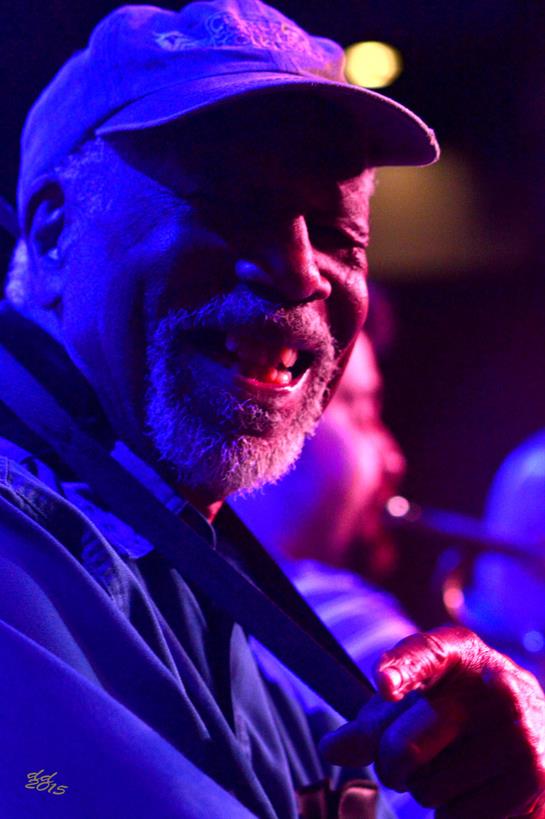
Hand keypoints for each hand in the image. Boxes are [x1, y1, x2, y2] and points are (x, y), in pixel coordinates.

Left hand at [320, 626, 544, 817]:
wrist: (536, 723)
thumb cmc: (459, 707)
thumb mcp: (419, 696)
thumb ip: (373, 721)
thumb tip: (330, 749)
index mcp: (458, 651)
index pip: (425, 654)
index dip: (401, 669)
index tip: (384, 683)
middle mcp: (492, 685)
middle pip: (406, 747)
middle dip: (390, 765)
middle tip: (402, 761)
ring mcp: (517, 733)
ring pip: (428, 789)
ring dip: (425, 790)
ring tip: (450, 767)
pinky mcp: (532, 779)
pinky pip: (458, 816)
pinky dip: (453, 812)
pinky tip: (473, 787)